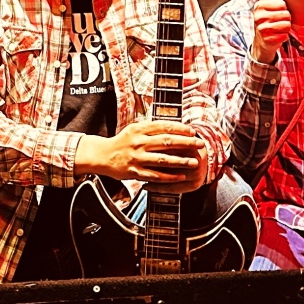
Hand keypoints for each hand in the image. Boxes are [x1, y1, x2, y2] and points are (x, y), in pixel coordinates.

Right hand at [81, 119, 204, 187]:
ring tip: (194, 162)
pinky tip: (181, 176)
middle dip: (186, 143)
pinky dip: (169, 177)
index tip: (192, 131)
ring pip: (163, 160)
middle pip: (166, 142)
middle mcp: (138, 142)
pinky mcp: (135, 172)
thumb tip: (174, 126)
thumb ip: (152, 128)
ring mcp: (137, 158)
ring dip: (181, 161)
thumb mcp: (134, 128)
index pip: (163, 126)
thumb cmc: (123, 141)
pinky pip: (155, 175)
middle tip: (200, 144)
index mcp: (139, 129)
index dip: (180, 129)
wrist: (103, 155)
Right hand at [245, 0, 290, 63]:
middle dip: (285, 18)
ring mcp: (263, 29)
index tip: (275, 11)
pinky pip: (285, 35)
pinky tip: (276, 36)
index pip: (283, 4)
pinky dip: (283, 36)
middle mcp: (259, 17)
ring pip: (286, 25)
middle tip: (277, 21)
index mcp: (259, 6)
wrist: (262, 40)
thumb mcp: (263, 3)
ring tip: (277, 28)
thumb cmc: (266, 18)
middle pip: (286, 14)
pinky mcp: (268, 40)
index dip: (283, 8)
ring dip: (285, 27)